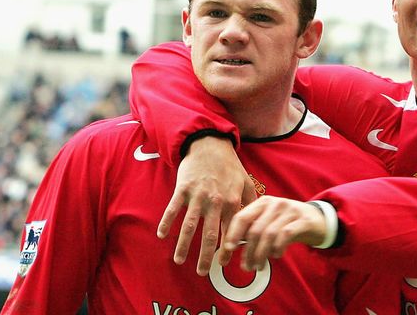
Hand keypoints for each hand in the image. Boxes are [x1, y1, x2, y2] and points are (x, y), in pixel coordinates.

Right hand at [158, 136, 256, 275]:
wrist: (210, 143)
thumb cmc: (229, 164)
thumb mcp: (245, 181)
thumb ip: (250, 202)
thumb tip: (254, 222)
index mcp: (231, 201)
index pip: (230, 232)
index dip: (227, 250)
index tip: (223, 264)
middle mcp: (215, 201)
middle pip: (209, 234)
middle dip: (205, 256)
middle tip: (202, 273)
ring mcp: (198, 195)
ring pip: (190, 225)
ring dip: (183, 245)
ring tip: (179, 260)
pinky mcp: (183, 188)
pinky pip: (173, 208)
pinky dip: (167, 222)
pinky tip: (162, 235)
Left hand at [222, 195, 326, 270]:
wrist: (318, 218)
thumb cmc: (287, 222)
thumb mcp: (269, 221)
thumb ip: (251, 229)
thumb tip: (229, 248)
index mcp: (262, 202)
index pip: (242, 217)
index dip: (232, 234)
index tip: (227, 251)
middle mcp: (275, 203)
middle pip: (255, 229)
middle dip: (248, 251)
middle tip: (246, 266)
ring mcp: (290, 210)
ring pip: (269, 234)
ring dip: (261, 254)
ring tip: (258, 267)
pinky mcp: (303, 220)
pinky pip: (286, 235)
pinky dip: (277, 248)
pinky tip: (276, 256)